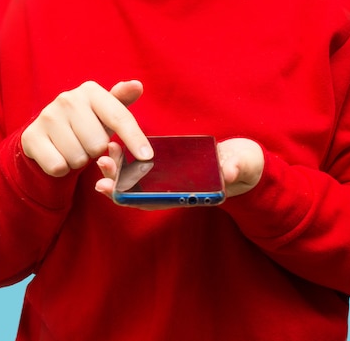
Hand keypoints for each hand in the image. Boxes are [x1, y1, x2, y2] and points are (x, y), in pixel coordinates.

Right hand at [21, 80, 152, 176]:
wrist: (46, 133)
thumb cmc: (85, 123)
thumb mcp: (105, 112)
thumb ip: (122, 100)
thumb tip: (137, 85)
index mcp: (91, 91)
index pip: (119, 117)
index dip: (135, 139)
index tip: (147, 157)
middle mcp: (67, 99)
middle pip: (98, 145)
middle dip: (96, 152)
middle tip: (87, 144)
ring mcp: (47, 117)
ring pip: (78, 158)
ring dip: (79, 161)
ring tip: (73, 148)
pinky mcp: (31, 137)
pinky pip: (58, 167)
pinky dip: (61, 169)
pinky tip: (58, 155)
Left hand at [95, 137, 263, 202]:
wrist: (247, 160)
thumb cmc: (244, 165)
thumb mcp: (243, 165)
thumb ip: (237, 168)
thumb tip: (230, 172)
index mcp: (188, 195)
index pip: (154, 201)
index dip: (131, 198)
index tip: (112, 189)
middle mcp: (175, 189)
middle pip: (139, 191)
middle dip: (118, 181)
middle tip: (102, 164)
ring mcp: (171, 178)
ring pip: (138, 179)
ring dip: (119, 169)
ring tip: (105, 154)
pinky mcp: (171, 164)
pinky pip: (145, 165)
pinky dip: (130, 159)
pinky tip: (116, 146)